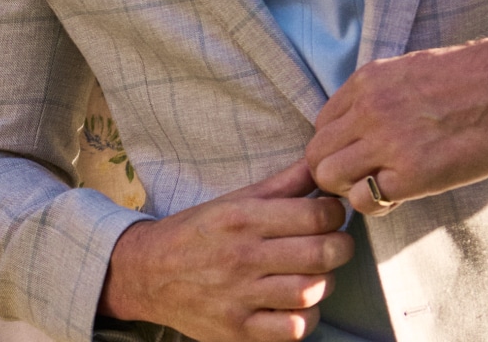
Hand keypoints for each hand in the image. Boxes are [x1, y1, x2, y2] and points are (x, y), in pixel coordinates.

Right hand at [100, 160, 352, 341]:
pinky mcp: (238, 328)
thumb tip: (320, 162)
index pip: (314, 214)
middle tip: (335, 244)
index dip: (336, 213)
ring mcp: (239, 295)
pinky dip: (305, 317)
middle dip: (340, 247)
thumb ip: (282, 184)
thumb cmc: (197, 231)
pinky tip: (298, 304)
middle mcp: (241, 255)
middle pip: (320, 253)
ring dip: (324, 282)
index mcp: (241, 218)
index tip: (332, 214)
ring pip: (310, 291)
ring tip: (316, 273)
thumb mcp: (233, 200)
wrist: (147, 272)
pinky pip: (293, 328)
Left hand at [305, 35, 487, 217]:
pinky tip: (397, 196)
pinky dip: (375, 204)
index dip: (336, 145)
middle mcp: (368, 109)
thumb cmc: (470, 80)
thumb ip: (375, 95)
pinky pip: (366, 199)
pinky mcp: (413, 174)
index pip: (321, 124)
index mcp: (365, 82)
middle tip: (362, 178)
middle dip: (333, 171)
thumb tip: (354, 125)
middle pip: (316, 153)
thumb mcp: (407, 71)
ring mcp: (387, 142)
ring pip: (329, 177)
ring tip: (378, 187)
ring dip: (348, 189)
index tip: (358, 154)